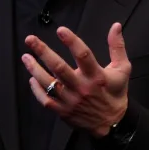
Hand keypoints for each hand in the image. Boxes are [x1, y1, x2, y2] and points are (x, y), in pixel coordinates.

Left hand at [22, 23, 130, 137]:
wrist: (112, 124)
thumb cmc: (115, 94)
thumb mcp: (123, 69)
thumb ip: (117, 46)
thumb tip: (115, 26)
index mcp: (96, 76)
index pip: (83, 55)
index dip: (72, 41)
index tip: (61, 30)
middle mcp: (81, 87)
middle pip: (59, 67)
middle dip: (43, 52)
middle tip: (30, 39)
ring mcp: (70, 100)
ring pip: (49, 83)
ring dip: (35, 69)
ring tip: (26, 56)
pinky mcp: (63, 111)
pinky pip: (46, 100)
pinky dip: (37, 89)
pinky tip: (32, 78)